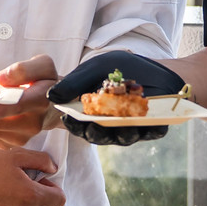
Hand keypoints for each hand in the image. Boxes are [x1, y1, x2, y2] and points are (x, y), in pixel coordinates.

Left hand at [0, 55, 57, 148]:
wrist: (53, 107)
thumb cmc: (45, 82)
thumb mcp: (43, 66)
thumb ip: (24, 69)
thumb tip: (2, 80)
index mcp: (40, 101)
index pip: (20, 106)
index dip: (2, 111)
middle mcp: (32, 123)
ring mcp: (21, 137)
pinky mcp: (11, 143)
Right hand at [47, 51, 185, 145]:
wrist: (155, 68)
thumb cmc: (120, 68)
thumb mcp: (94, 68)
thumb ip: (74, 82)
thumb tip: (52, 96)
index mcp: (93, 116)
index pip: (79, 125)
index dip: (73, 124)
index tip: (68, 117)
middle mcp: (110, 127)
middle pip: (99, 136)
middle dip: (95, 132)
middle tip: (93, 125)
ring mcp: (131, 129)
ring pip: (123, 137)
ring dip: (121, 133)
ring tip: (121, 125)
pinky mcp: (152, 129)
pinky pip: (150, 132)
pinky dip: (149, 128)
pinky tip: (150, 123)